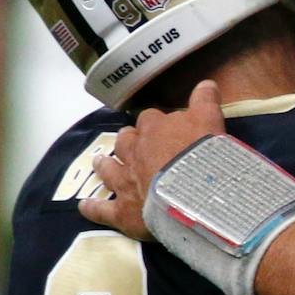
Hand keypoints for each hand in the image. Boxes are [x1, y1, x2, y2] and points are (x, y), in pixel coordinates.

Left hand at [79, 80, 229, 237]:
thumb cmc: (203, 156)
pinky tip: (84, 206)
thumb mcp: (210, 121)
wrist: (194, 195)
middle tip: (134, 144)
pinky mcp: (123, 211)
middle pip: (126, 140)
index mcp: (154, 128)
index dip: (157, 123)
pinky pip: (102, 209)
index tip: (166, 128)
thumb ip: (206, 101)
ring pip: (108, 168)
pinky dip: (93, 208)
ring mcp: (125, 181)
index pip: (151, 118)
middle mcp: (134, 152)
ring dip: (104, 165)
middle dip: (129, 141)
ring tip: (101, 162)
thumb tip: (206, 83)